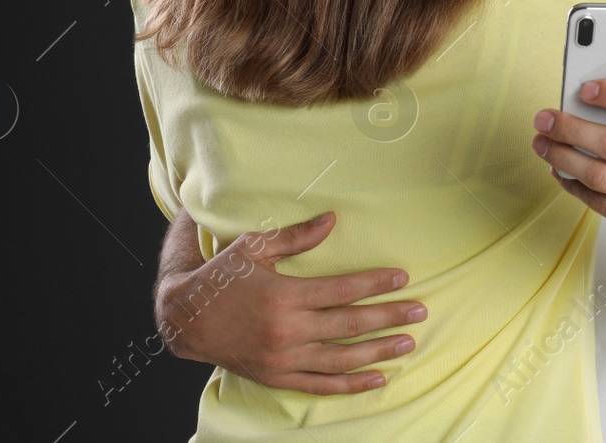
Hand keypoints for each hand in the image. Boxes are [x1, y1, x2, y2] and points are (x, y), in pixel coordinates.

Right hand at [155, 212, 426, 393]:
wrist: (184, 318)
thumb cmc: (221, 276)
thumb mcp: (254, 247)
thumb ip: (296, 237)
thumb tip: (332, 220)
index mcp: (284, 296)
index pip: (342, 290)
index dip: (375, 284)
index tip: (403, 278)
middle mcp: (287, 330)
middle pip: (349, 324)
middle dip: (389, 317)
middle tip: (421, 311)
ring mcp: (283, 358)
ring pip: (341, 358)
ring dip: (378, 352)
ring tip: (408, 343)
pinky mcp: (276, 376)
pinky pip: (320, 385)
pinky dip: (350, 383)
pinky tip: (378, 377)